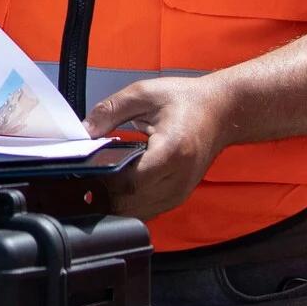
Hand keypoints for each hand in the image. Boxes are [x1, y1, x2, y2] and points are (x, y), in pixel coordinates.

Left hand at [87, 75, 228, 220]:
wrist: (222, 111)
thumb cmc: (188, 100)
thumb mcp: (144, 93)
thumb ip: (110, 111)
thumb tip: (84, 131)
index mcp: (171, 152)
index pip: (129, 181)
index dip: (104, 177)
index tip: (87, 166)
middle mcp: (178, 178)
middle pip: (130, 201)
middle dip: (105, 191)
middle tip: (88, 174)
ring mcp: (180, 192)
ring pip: (137, 212)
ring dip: (116, 200)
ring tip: (102, 179)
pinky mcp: (179, 197)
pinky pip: (147, 210)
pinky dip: (130, 202)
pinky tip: (120, 185)